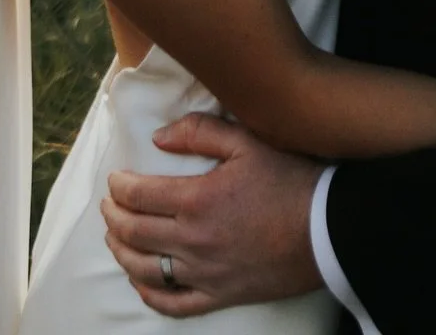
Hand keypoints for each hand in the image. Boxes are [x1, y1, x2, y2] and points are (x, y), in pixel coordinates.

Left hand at [101, 113, 324, 316]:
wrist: (326, 228)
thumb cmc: (288, 179)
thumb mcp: (247, 142)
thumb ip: (199, 132)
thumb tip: (158, 138)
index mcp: (197, 200)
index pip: (139, 195)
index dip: (120, 186)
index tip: (115, 178)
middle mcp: (193, 240)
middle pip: (134, 232)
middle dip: (114, 216)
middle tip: (108, 204)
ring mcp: (204, 273)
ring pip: (146, 269)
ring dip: (121, 252)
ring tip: (114, 237)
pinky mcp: (220, 295)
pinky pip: (173, 304)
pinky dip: (150, 293)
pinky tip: (141, 281)